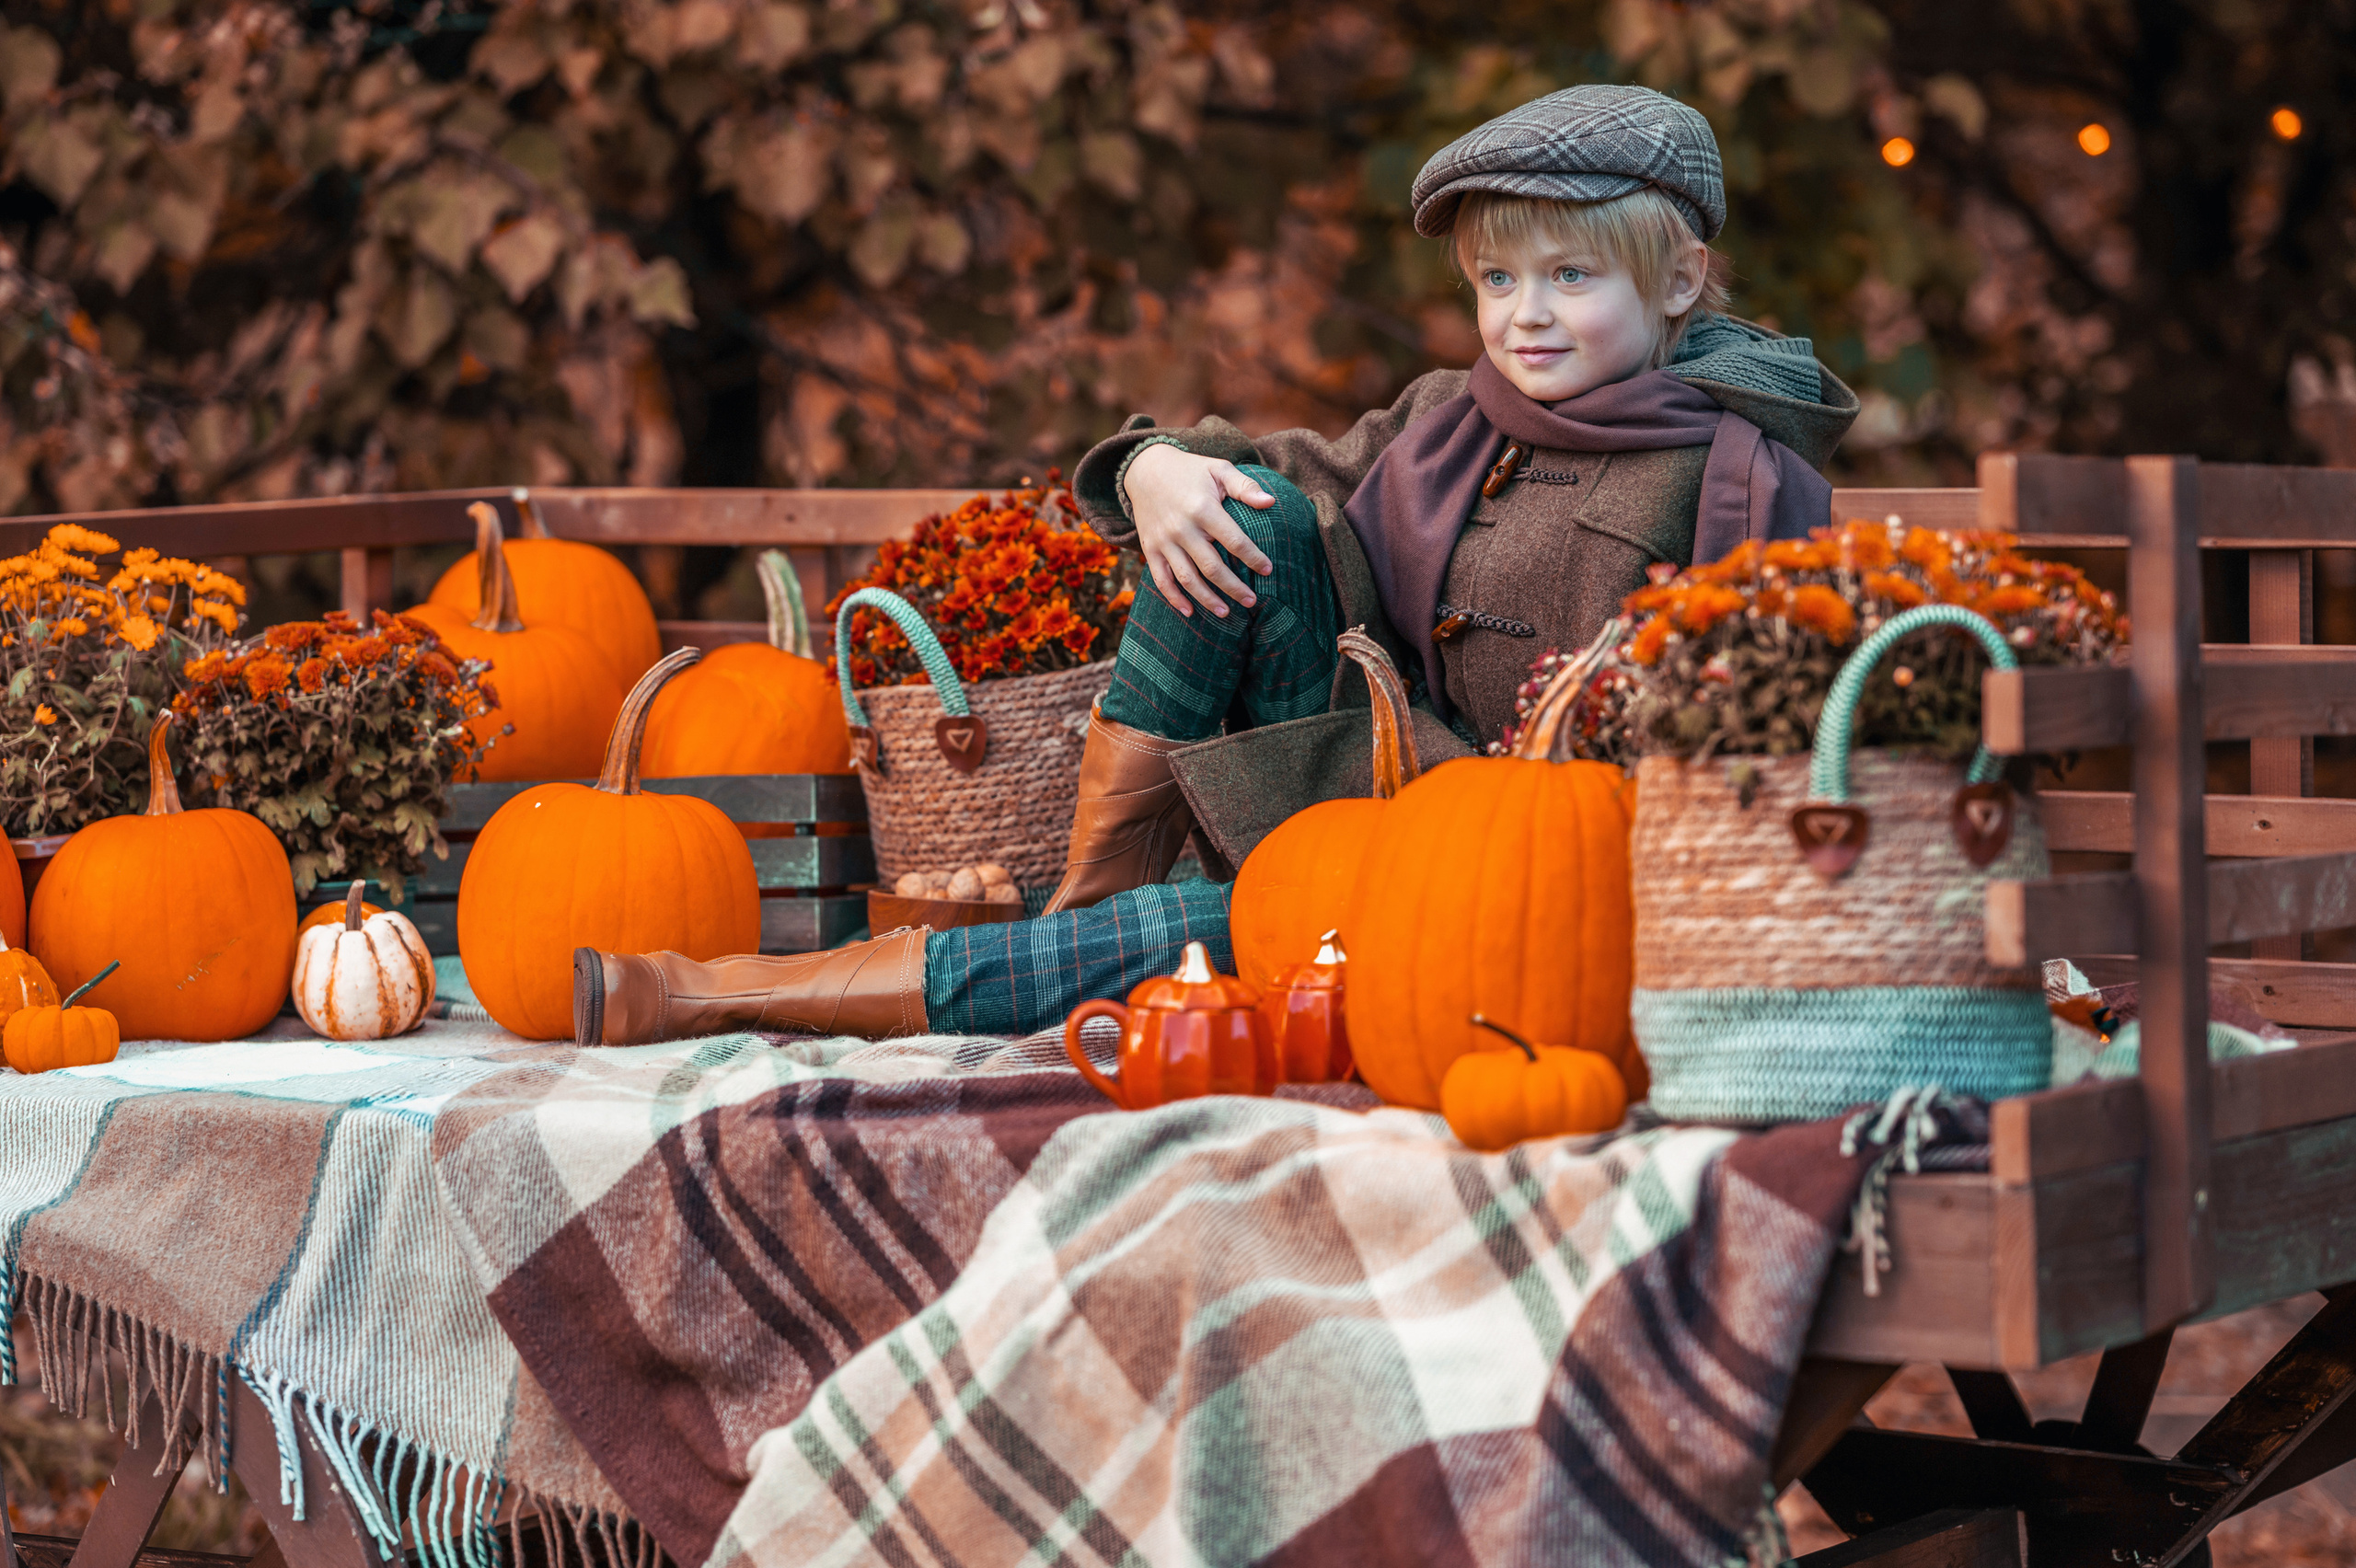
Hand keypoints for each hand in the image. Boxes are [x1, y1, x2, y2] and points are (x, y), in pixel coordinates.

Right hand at [1124, 443, 1276, 617]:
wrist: (1145, 469)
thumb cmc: (1190, 470)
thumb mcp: (1218, 469)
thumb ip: (1245, 487)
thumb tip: (1271, 502)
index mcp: (1202, 509)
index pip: (1234, 541)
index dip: (1253, 558)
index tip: (1268, 570)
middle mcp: (1182, 529)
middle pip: (1212, 567)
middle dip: (1234, 588)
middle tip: (1252, 602)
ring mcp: (1164, 541)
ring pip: (1187, 579)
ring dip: (1207, 599)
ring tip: (1226, 613)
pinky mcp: (1150, 549)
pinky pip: (1161, 580)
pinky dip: (1174, 599)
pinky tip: (1190, 612)